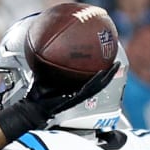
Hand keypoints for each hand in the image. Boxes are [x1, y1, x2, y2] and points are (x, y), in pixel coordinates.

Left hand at [0, 63, 121, 139]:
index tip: (107, 54)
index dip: (100, 66)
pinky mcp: (73, 100)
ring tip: (116, 65)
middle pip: (99, 80)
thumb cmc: (36, 91)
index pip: (90, 74)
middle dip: (109, 70)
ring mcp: (77, 96)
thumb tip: (43, 42)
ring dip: (108, 76)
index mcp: (74, 85)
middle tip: (118, 60)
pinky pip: (87, 91)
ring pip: (98, 86)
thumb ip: (46, 60)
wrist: (31, 107)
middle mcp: (78, 91)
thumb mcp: (43, 71)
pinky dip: (95, 83)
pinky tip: (101, 73)